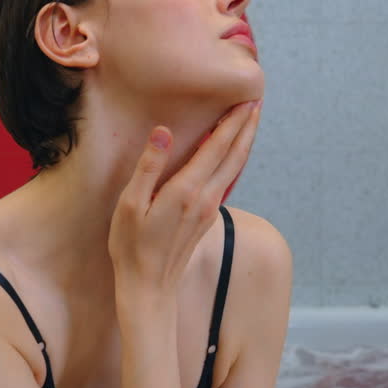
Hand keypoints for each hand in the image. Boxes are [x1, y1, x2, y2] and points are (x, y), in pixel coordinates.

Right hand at [107, 100, 261, 310]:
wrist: (149, 287)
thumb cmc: (131, 246)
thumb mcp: (131, 205)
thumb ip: (149, 167)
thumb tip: (164, 133)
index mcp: (186, 190)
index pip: (217, 147)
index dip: (233, 122)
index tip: (247, 100)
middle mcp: (205, 198)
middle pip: (234, 156)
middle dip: (246, 127)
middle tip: (257, 102)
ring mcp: (208, 209)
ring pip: (234, 168)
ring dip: (243, 143)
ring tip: (249, 122)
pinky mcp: (206, 218)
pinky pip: (226, 180)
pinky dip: (232, 160)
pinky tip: (229, 154)